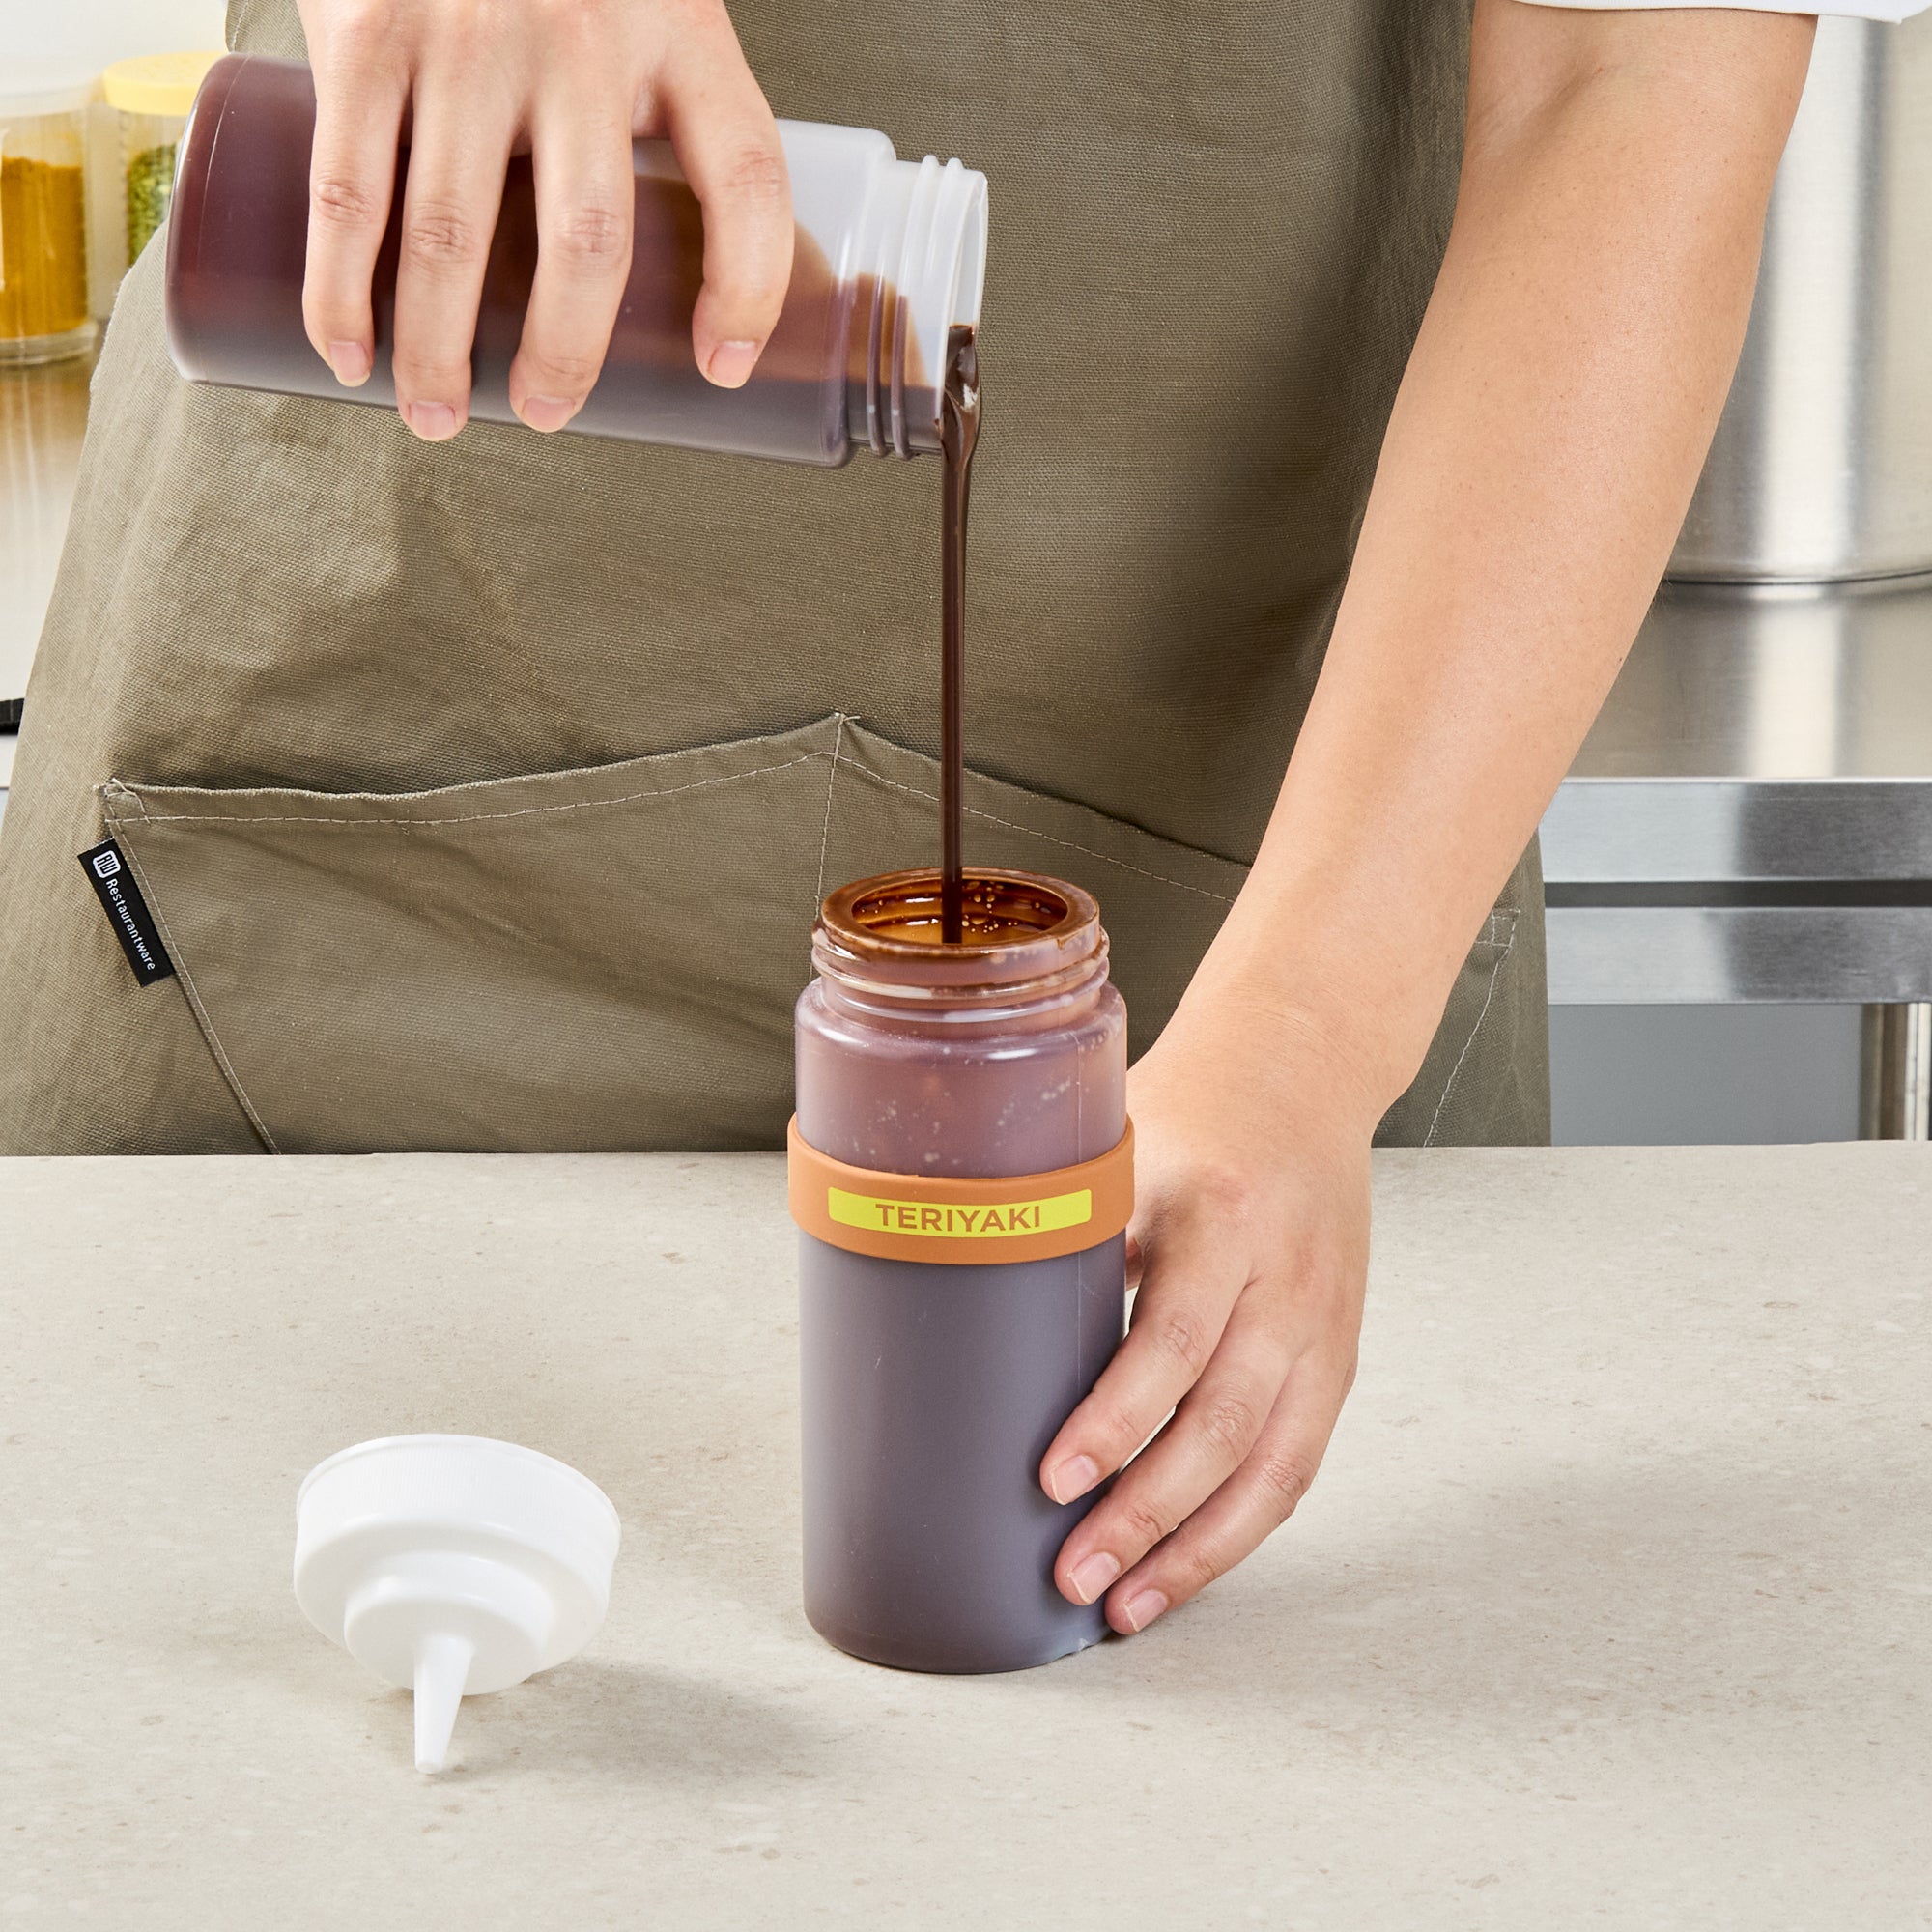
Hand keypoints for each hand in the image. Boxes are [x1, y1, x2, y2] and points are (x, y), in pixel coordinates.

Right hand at [295, 0, 793, 438]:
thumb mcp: (646, 2)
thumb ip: (662, 110)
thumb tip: (676, 279)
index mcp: (681, 27)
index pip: (747, 176)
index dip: (749, 287)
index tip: (722, 367)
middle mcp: (580, 33)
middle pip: (587, 242)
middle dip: (564, 356)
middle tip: (545, 414)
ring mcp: (464, 34)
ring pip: (451, 237)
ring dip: (437, 351)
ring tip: (436, 416)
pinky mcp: (364, 31)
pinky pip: (348, 192)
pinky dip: (339, 293)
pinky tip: (349, 354)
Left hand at [1040, 1000, 1374, 1634]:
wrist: (1305, 1066)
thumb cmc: (1190, 1104)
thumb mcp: (1120, 1139)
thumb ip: (1065, 1225)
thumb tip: (960, 1320)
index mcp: (1221, 1212)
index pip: (1175, 1336)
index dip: (1114, 1419)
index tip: (1050, 1478)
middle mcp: (1286, 1275)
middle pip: (1226, 1421)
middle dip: (1146, 1514)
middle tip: (1071, 1574)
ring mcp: (1323, 1322)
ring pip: (1273, 1463)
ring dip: (1197, 1550)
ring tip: (1124, 1608)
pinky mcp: (1338, 1353)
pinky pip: (1298, 1460)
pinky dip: (1242, 1526)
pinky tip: (1186, 1568)